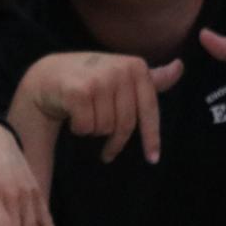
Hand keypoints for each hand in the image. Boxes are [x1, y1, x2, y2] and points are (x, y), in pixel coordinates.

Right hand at [18, 50, 183, 163]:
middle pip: (125, 123)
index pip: (149, 110)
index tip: (153, 159)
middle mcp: (120, 69)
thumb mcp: (121, 76)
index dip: (151, 137)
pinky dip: (78, 128)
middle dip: (114, 140)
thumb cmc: (87, 78)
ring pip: (105, 127)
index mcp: (136, 66)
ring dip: (93, 129)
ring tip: (84, 117)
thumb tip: (180, 67)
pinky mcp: (78, 91)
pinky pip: (86, 127)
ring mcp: (98, 79)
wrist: (45, 75)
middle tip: (107, 149)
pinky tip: (71, 116)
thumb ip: (152, 78)